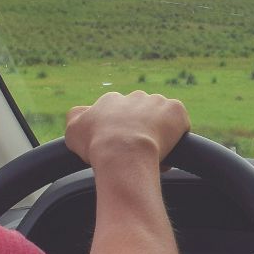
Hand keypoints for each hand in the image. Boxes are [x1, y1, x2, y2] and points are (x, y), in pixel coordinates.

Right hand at [64, 90, 189, 166]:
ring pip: (161, 119)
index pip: (117, 114)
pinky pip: (180, 123)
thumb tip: (80, 113)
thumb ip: (75, 118)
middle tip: (137, 154)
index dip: (120, 134)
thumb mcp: (73, 131)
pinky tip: (169, 152)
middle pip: (140, 115)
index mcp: (111, 101)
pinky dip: (177, 137)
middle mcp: (134, 96)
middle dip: (140, 132)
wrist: (123, 153)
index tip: (121, 150)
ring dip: (159, 135)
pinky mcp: (176, 110)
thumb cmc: (97, 146)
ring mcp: (157, 102)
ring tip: (153, 157)